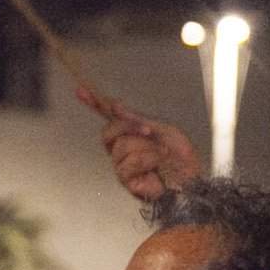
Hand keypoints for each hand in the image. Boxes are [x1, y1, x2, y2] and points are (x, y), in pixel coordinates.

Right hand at [79, 84, 201, 199]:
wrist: (189, 177)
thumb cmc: (179, 156)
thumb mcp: (160, 128)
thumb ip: (136, 119)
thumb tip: (115, 107)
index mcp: (130, 132)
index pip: (107, 117)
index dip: (93, 103)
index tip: (80, 90)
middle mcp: (121, 148)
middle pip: (108, 131)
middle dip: (128, 127)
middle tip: (148, 131)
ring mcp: (121, 164)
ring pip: (122, 146)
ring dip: (146, 148)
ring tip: (161, 154)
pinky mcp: (125, 179)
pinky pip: (128, 163)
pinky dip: (148, 160)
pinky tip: (157, 163)